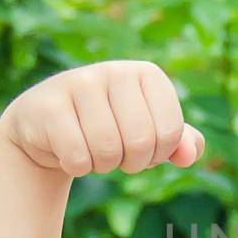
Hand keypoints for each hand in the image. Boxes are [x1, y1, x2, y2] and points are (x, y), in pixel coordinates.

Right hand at [0, 60, 204, 177]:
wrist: (47, 127)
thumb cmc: (108, 128)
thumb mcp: (149, 132)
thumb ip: (178, 142)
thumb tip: (191, 155)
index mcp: (146, 73)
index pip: (171, 132)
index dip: (158, 155)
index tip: (143, 149)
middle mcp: (114, 70)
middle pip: (141, 142)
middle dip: (132, 163)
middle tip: (117, 155)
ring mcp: (78, 83)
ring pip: (108, 150)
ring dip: (103, 165)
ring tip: (93, 151)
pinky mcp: (48, 105)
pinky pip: (77, 156)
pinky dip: (78, 167)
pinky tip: (69, 152)